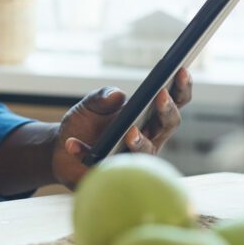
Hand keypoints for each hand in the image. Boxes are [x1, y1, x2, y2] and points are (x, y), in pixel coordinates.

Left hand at [53, 68, 192, 188]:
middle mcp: (148, 140)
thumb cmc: (85, 124)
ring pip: (146, 154)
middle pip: (168, 126)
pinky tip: (71, 143)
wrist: (61, 150)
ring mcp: (133, 159)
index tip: (182, 70)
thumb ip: (102, 97)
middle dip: (167, 111)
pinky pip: (103, 165)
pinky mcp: (112, 174)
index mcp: (148, 119)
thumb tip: (118, 96)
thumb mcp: (90, 105)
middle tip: (160, 95)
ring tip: (130, 131)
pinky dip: (84, 153)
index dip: (181, 88)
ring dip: (140, 142)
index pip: (173, 103)